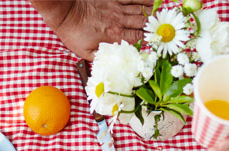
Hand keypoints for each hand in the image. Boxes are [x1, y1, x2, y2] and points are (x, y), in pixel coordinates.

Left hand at [36, 0, 153, 60]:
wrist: (65, 12)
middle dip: (154, 26)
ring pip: (140, 9)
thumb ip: (100, 58)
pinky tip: (151, 1)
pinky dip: (142, 0)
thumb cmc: (73, 33)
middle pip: (142, 23)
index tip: (156, 43)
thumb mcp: (84, 53)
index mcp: (114, 36)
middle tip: (163, 28)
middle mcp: (119, 21)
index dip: (148, 41)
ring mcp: (117, 8)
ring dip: (151, 12)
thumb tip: (111, 65)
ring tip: (161, 15)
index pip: (137, 39)